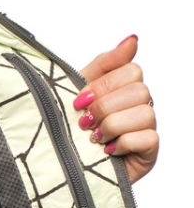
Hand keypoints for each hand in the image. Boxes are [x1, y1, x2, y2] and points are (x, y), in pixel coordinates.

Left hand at [74, 35, 157, 182]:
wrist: (59, 168)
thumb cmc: (68, 129)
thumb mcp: (77, 91)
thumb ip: (104, 64)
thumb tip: (133, 39)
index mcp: (122, 89)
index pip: (131, 70)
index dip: (104, 85)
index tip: (80, 102)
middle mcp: (138, 106)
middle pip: (139, 90)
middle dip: (105, 108)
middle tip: (85, 123)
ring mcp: (145, 129)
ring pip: (144, 113)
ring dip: (112, 127)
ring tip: (94, 139)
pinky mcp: (148, 151)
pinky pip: (148, 138)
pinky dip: (122, 144)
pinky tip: (107, 151)